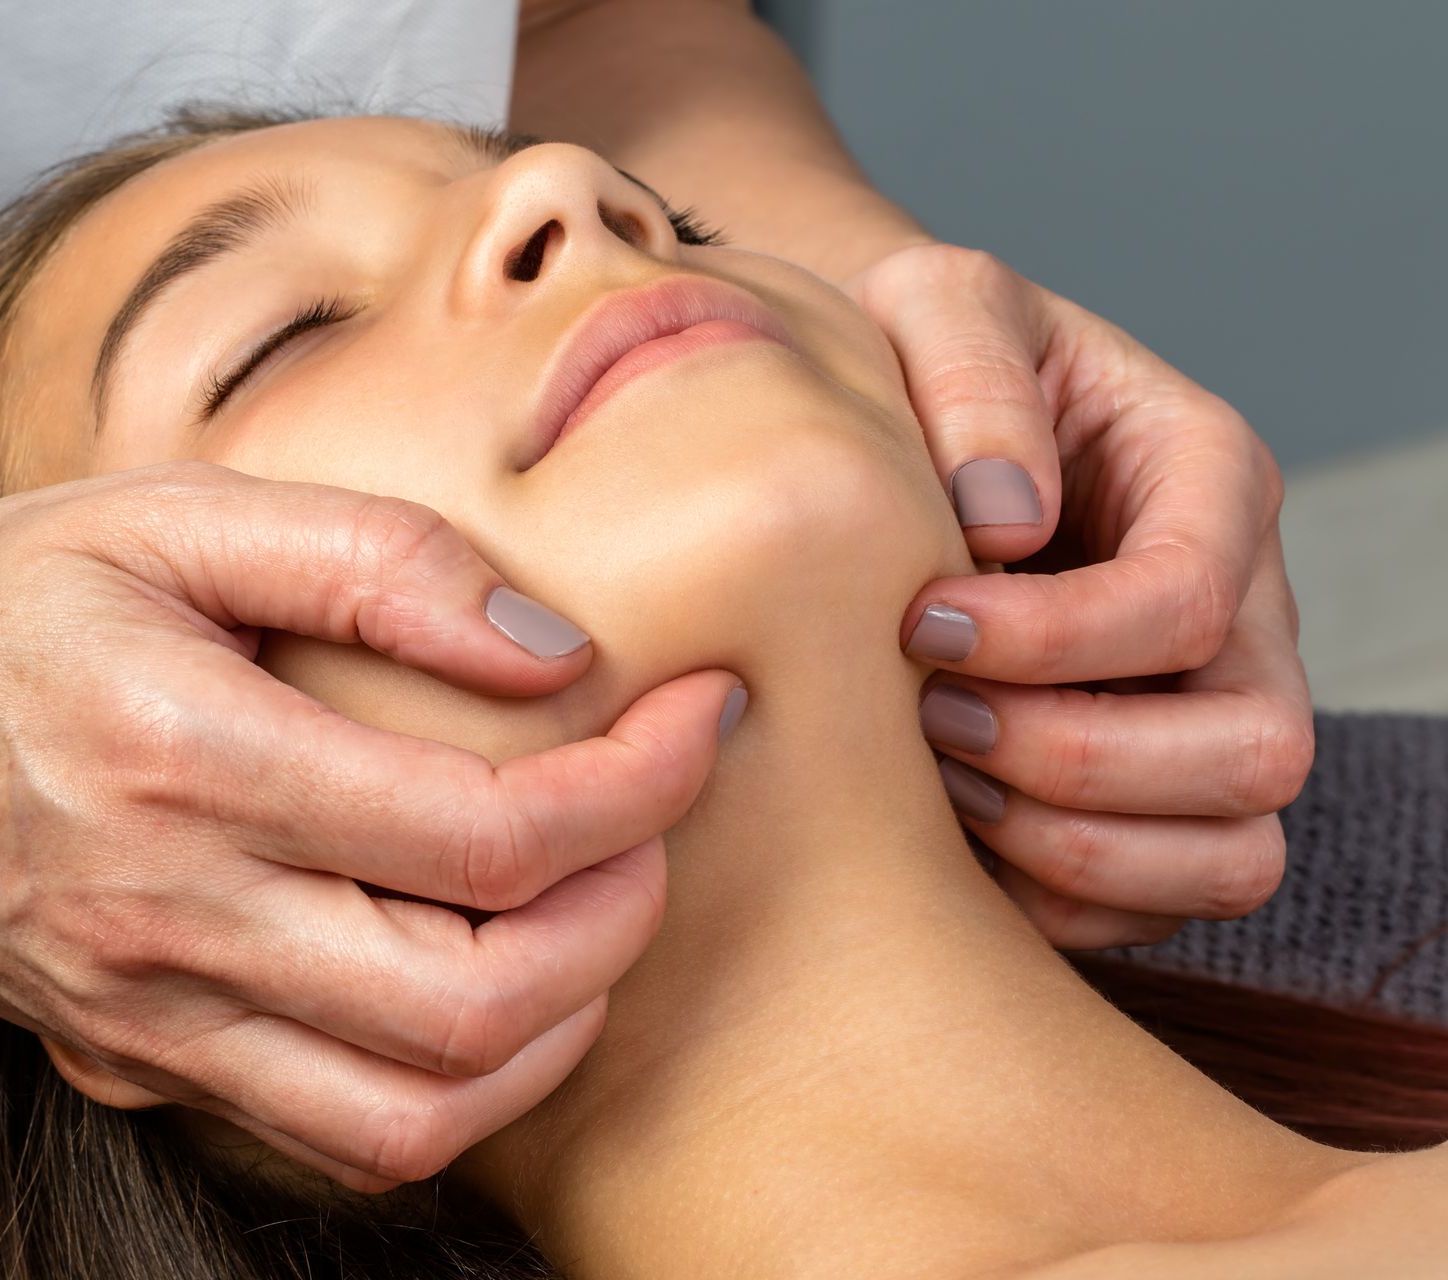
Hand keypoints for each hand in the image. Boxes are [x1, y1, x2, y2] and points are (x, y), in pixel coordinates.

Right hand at [0, 462, 738, 1189]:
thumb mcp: (161, 515)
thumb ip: (372, 557)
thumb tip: (554, 648)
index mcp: (187, 761)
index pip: (483, 836)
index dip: (634, 787)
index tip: (699, 716)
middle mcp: (170, 922)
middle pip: (475, 1007)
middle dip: (622, 918)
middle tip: (661, 820)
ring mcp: (148, 1021)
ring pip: (416, 1114)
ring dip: (556, 1028)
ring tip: (596, 910)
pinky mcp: (135, 1067)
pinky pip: (335, 1136)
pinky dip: (454, 1090)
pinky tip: (487, 990)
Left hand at [850, 244, 1312, 948]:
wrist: (894, 425)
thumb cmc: (920, 357)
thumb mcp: (937, 301)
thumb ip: (970, 368)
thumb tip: (1005, 518)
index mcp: (1208, 478)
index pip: (1188, 601)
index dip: (1053, 639)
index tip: (918, 625)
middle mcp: (1239, 609)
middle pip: (1254, 751)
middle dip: (1075, 756)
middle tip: (931, 716)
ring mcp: (1206, 713)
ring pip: (1233, 854)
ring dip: (1075, 847)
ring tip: (942, 780)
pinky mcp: (1152, 799)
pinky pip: (1159, 906)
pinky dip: (1055, 901)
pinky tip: (950, 835)